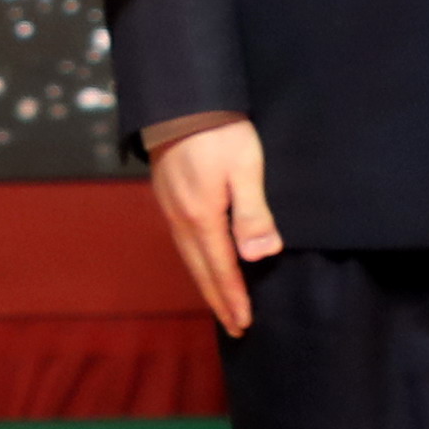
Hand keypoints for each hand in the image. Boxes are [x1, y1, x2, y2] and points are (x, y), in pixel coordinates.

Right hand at [144, 112, 276, 335]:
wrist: (182, 100)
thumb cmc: (219, 131)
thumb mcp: (245, 168)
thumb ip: (252, 213)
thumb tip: (259, 257)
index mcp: (202, 218)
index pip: (222, 269)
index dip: (234, 298)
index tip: (244, 324)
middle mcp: (182, 220)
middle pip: (201, 270)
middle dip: (219, 300)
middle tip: (235, 328)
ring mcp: (172, 209)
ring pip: (190, 258)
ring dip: (207, 284)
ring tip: (221, 304)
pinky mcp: (169, 197)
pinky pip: (184, 243)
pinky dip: (197, 263)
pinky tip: (203, 262)